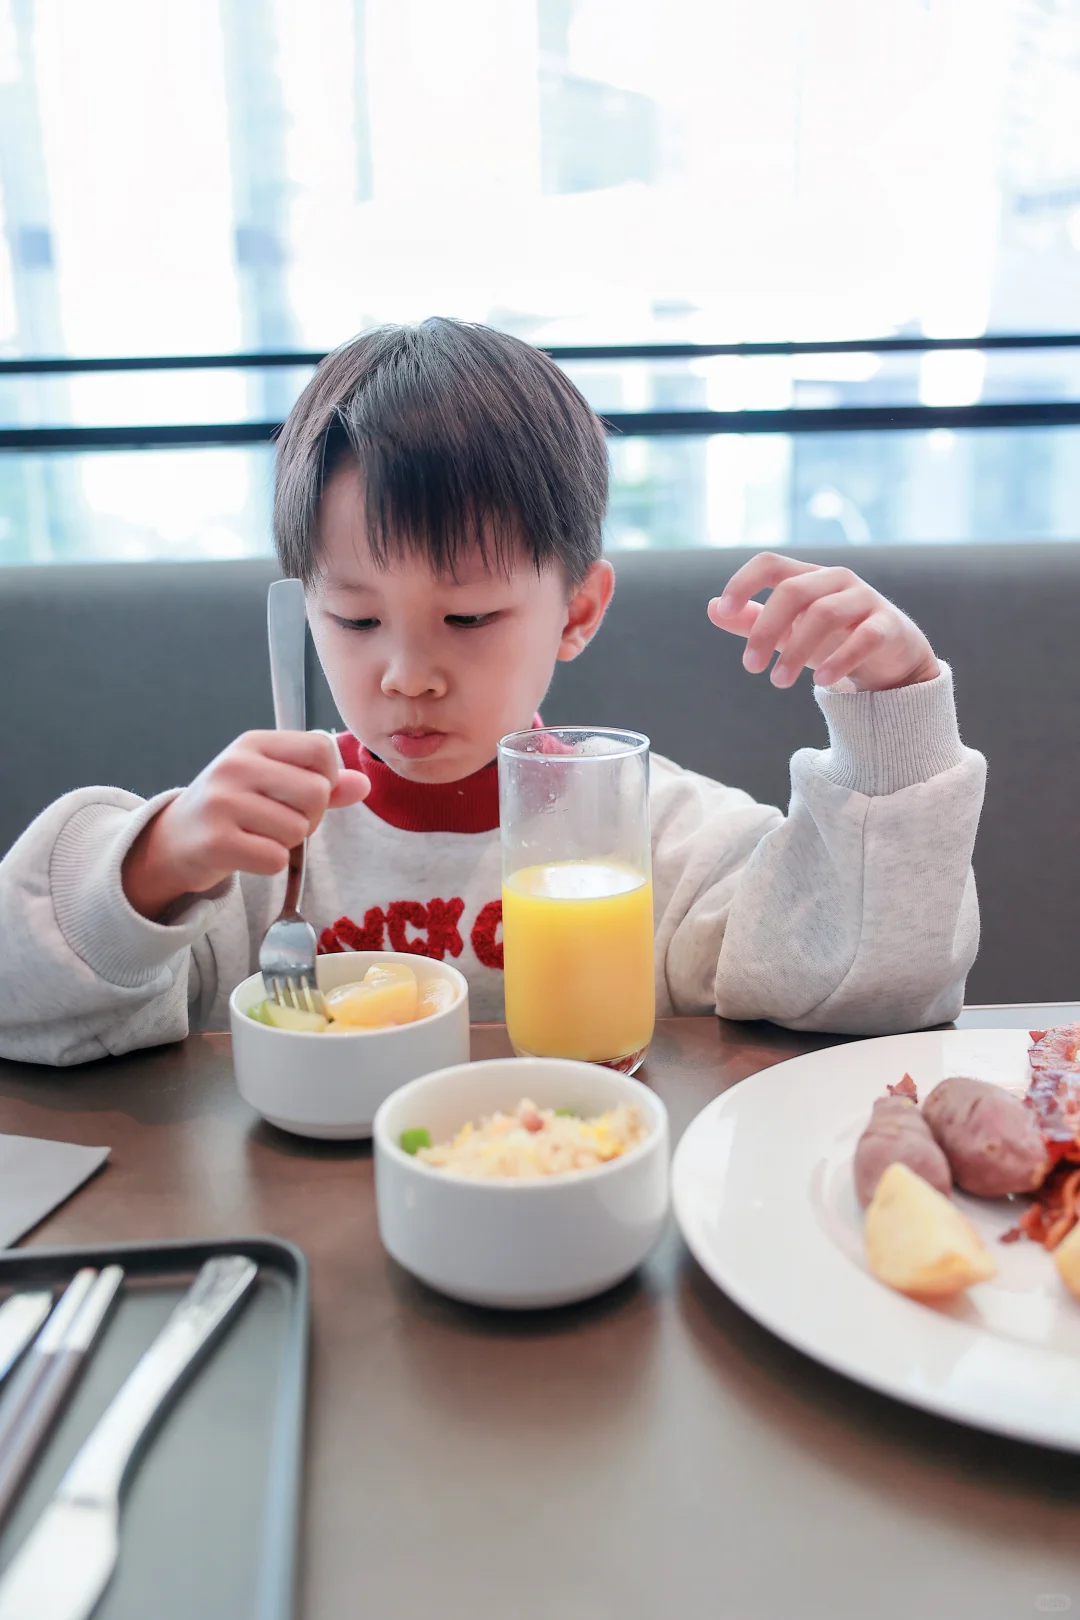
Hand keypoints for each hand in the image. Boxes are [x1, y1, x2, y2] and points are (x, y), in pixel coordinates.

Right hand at [122, 731, 369, 919]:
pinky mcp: (216, 841)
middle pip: (316, 792)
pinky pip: (276, 859)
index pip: (321, 749)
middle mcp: (235, 765)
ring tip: (258, 835)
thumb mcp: (271, 783)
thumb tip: (364, 785)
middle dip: (310, 817)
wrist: (173, 842)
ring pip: (298, 830)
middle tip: (281, 822)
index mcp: (253, 742)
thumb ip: (320, 783)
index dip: (326, 779)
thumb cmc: (231, 808)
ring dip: (287, 843)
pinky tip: (247, 853)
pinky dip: (271, 863)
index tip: (304, 794)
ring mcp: (222, 803)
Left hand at [707, 553, 939, 691]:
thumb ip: (751, 621)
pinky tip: (821, 683)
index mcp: (808, 577)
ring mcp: (865, 600)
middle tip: (751, 668)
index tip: (724, 611)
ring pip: (825, 614)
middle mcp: (836, 580)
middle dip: (766, 630)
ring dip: (796, 651)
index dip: (743, 582)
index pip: (770, 564)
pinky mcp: (888, 626)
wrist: (889, 657)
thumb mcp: (787, 631)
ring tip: (778, 682)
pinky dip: (839, 660)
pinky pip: (864, 637)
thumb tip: (712, 608)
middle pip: (793, 591)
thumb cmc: (831, 639)